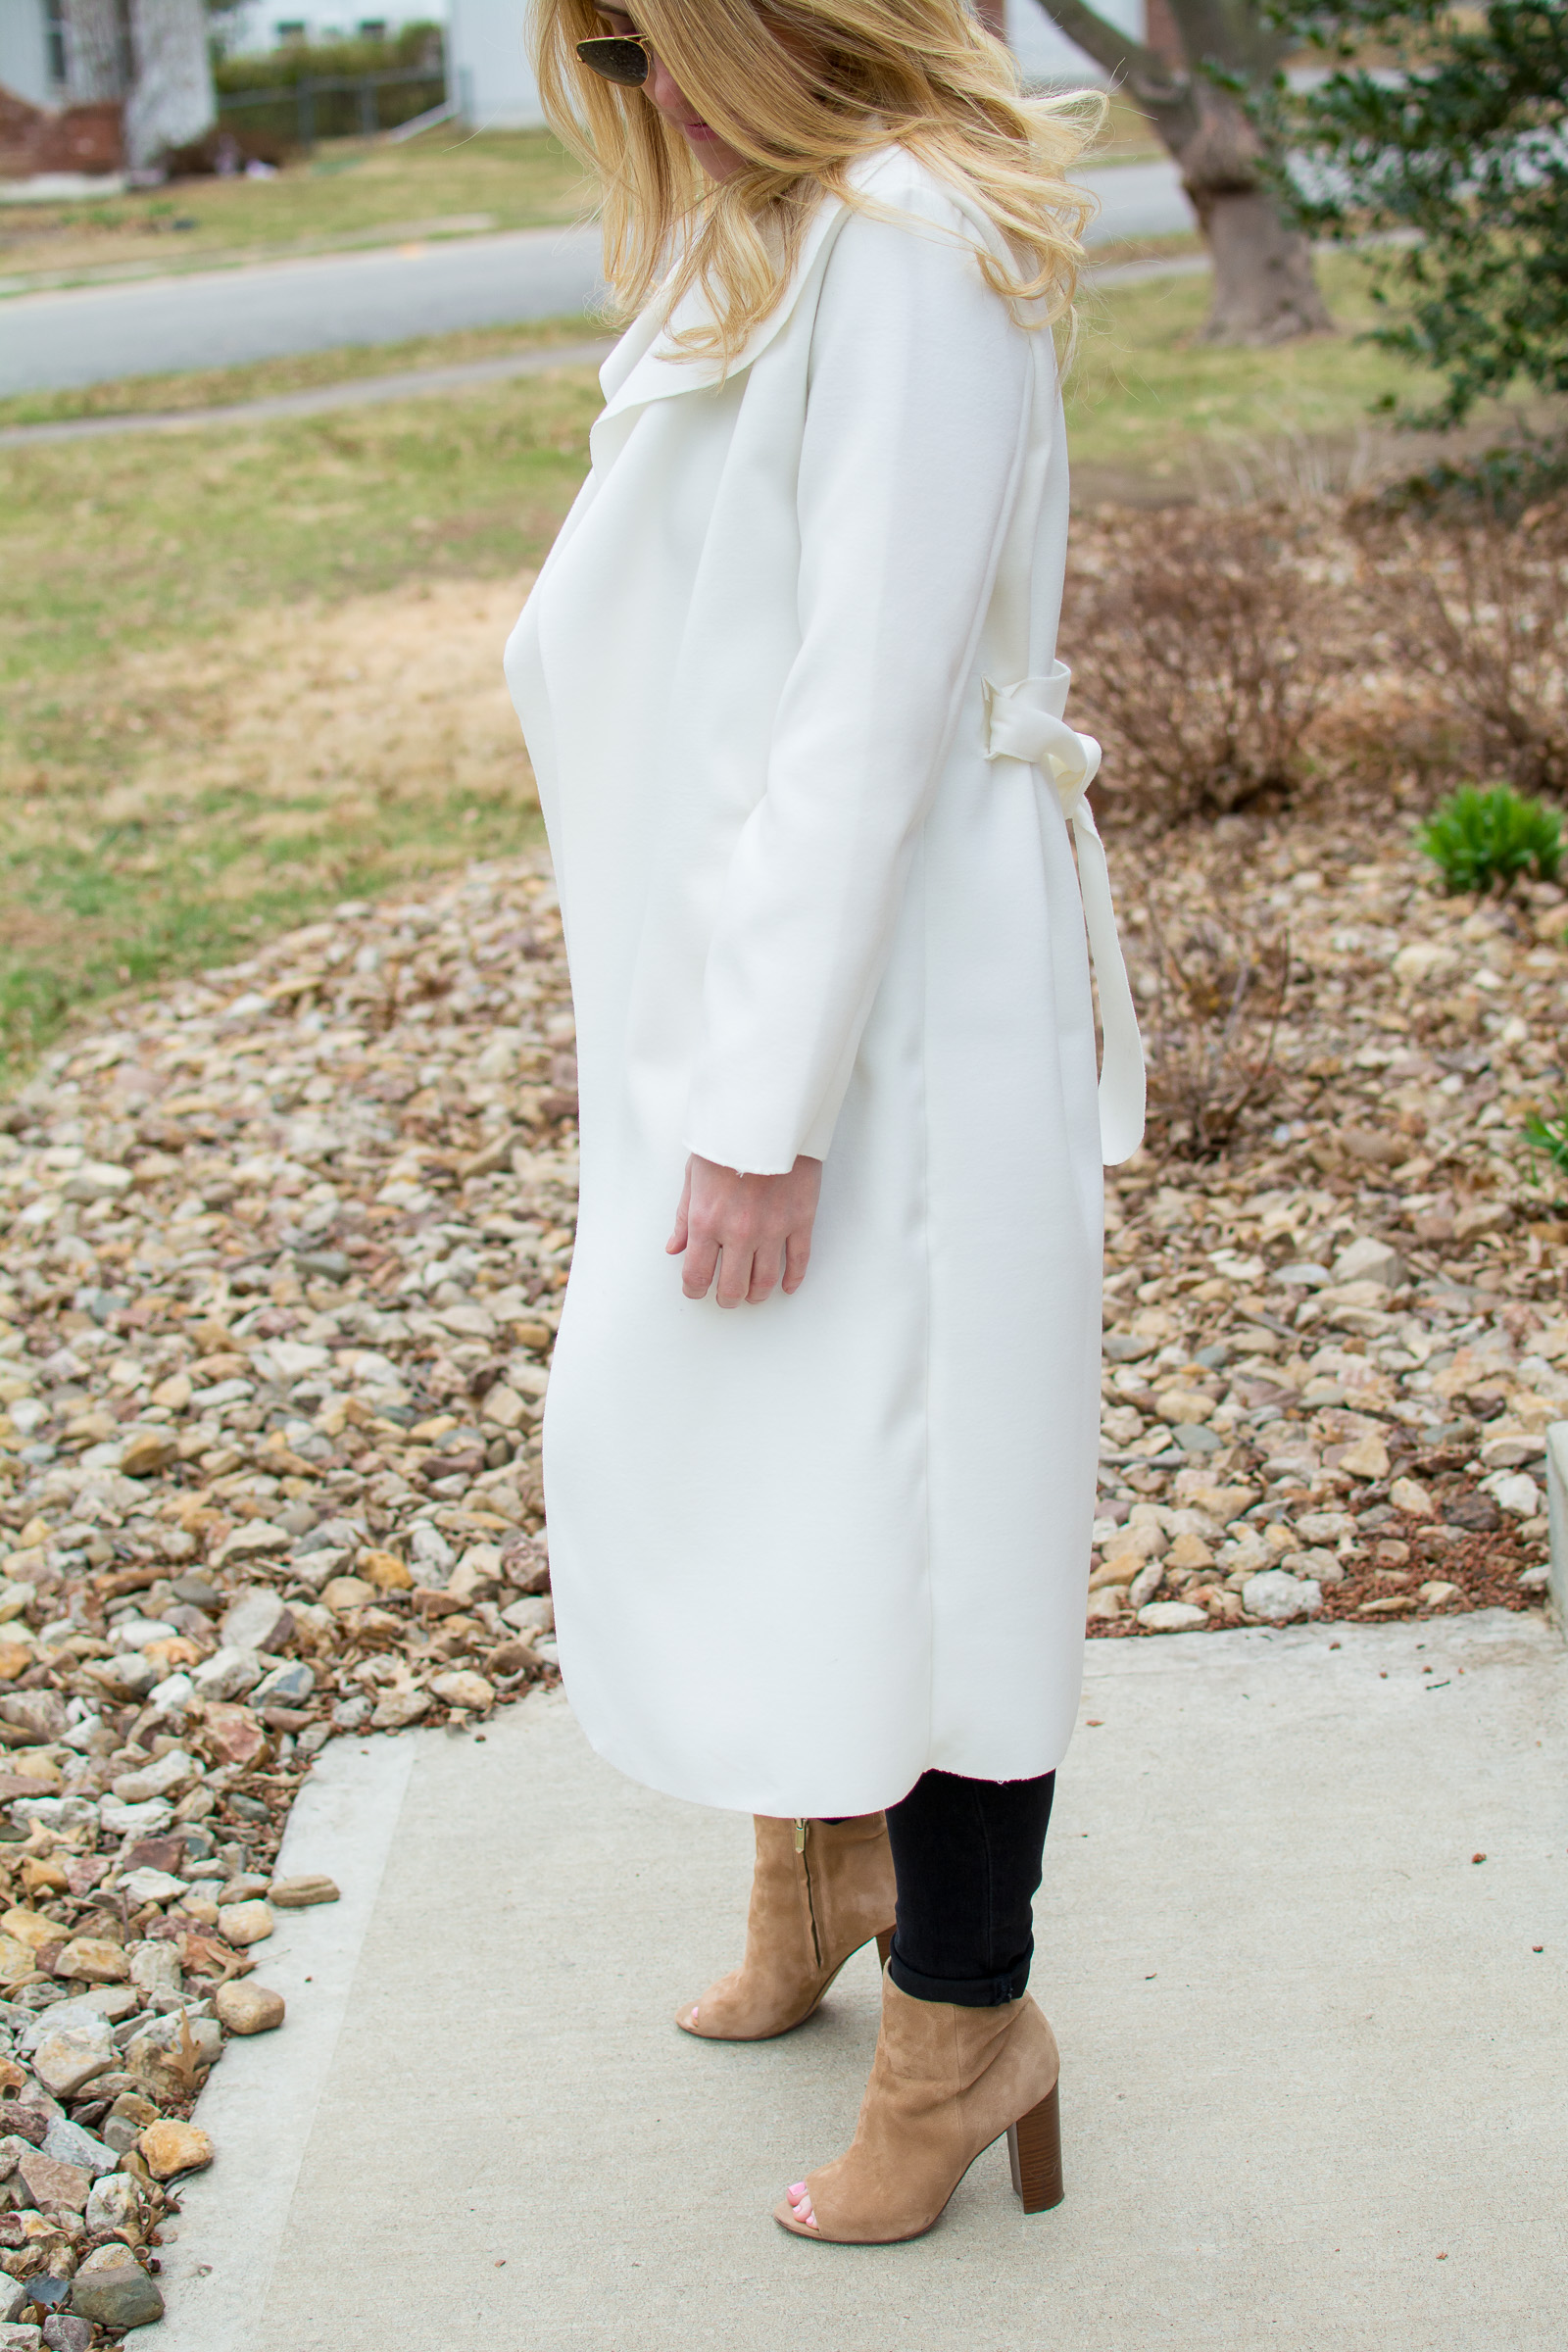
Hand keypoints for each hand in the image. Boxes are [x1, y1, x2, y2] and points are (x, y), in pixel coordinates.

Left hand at [666, 1153, 821, 1306]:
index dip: (695, 1290)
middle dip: (726, 1298)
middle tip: (726, 1297)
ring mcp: (772, 1229)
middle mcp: (738, 1233)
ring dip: (756, 1295)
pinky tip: (786, 1286)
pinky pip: (798, 1262)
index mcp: (706, 1222)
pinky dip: (792, 1280)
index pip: (697, 1275)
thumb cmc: (727, 1141)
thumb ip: (683, 1217)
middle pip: (732, 1287)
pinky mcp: (801, 1221)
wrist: (767, 1116)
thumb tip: (675, 1248)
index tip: (696, 1290)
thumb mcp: (693, 1175)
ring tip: (753, 1295)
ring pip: (764, 1282)